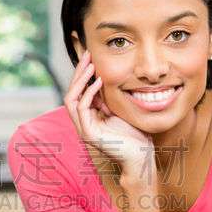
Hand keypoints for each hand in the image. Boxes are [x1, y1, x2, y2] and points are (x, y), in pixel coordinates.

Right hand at [64, 51, 152, 176]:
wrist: (140, 156)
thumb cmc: (133, 135)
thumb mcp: (118, 111)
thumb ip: (106, 100)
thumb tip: (100, 82)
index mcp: (88, 118)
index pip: (77, 93)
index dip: (82, 75)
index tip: (90, 58)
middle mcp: (82, 123)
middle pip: (70, 94)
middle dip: (78, 73)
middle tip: (87, 55)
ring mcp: (84, 129)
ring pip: (71, 100)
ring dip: (80, 80)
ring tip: (90, 65)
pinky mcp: (89, 134)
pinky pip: (82, 108)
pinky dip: (89, 93)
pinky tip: (99, 82)